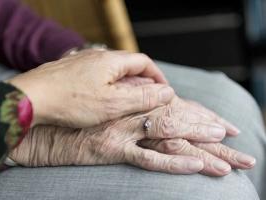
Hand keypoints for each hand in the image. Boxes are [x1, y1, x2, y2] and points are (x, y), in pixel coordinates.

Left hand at [8, 49, 171, 127]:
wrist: (30, 99)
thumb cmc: (70, 101)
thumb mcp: (112, 103)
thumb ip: (142, 97)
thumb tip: (167, 92)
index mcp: (111, 60)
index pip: (144, 62)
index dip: (157, 76)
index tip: (163, 91)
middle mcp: (97, 56)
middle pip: (128, 65)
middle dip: (142, 81)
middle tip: (147, 98)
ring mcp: (82, 61)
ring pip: (111, 70)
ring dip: (124, 83)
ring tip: (126, 100)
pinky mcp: (70, 70)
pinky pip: (96, 75)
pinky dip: (106, 85)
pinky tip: (101, 98)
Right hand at [9, 99, 247, 174]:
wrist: (47, 125)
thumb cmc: (77, 114)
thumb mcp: (106, 107)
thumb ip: (128, 105)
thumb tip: (148, 106)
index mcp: (132, 101)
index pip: (175, 106)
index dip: (200, 114)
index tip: (222, 124)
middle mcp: (131, 112)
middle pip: (179, 120)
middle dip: (209, 130)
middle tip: (235, 139)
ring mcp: (124, 130)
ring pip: (170, 135)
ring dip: (200, 144)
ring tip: (228, 159)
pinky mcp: (112, 148)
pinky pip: (148, 157)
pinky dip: (173, 162)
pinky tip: (195, 166)